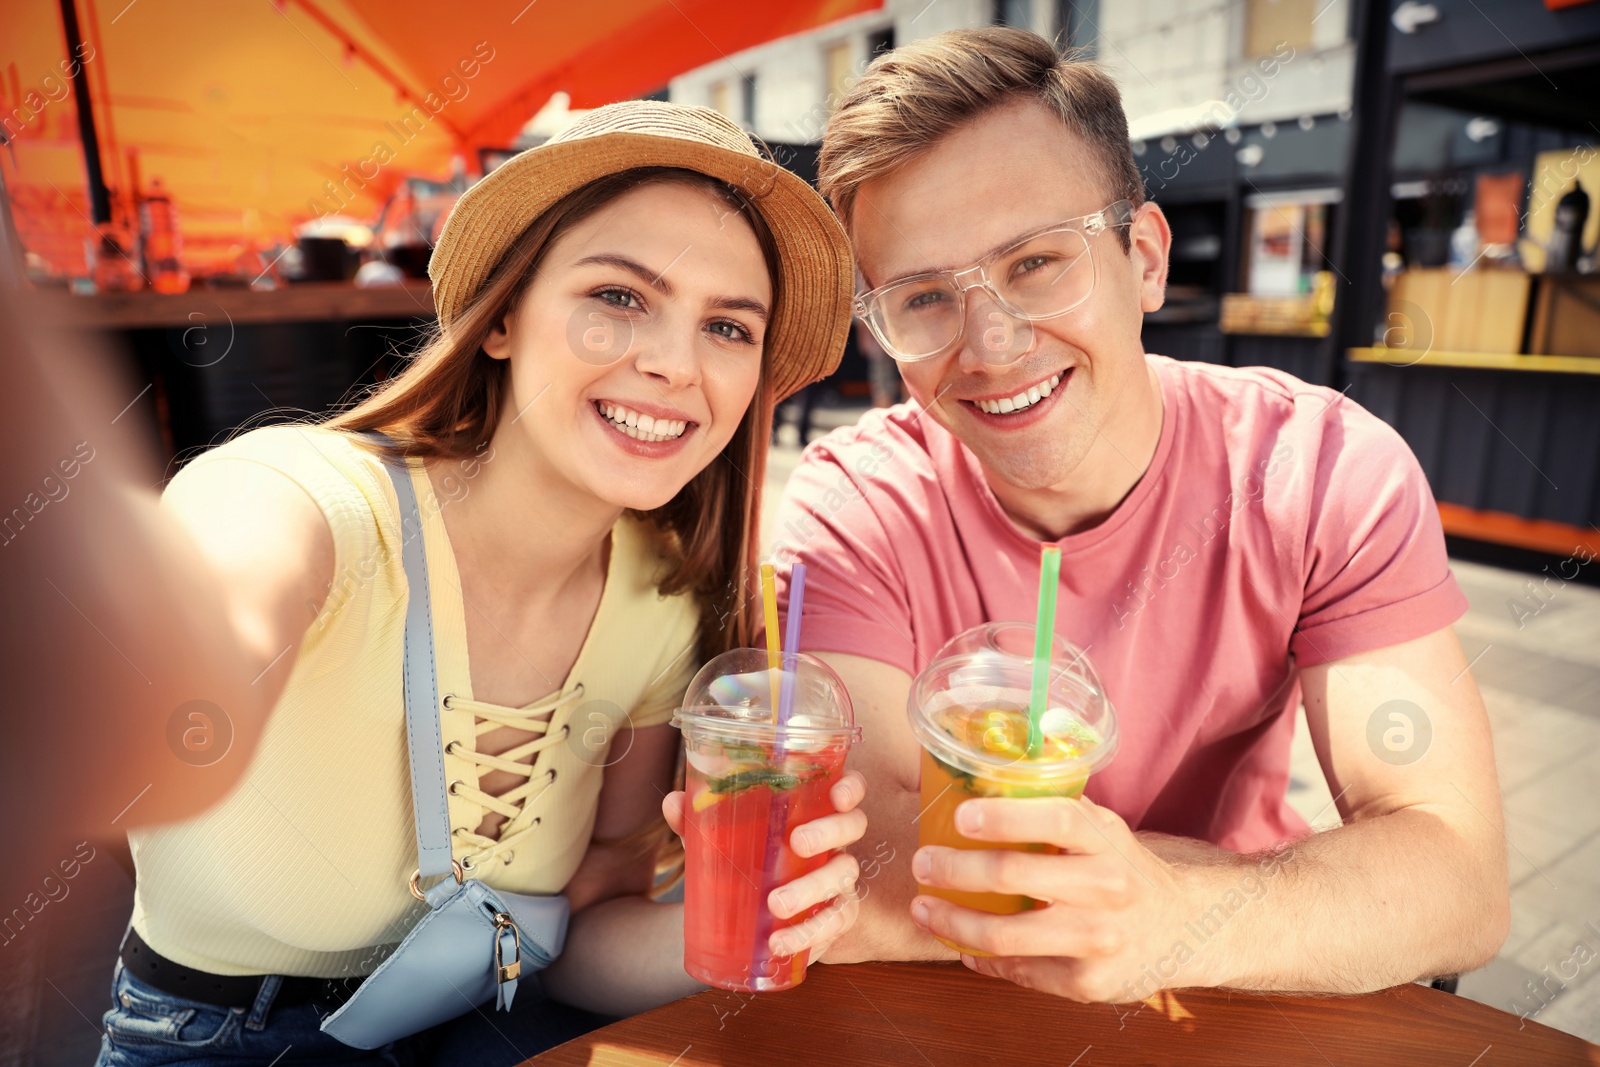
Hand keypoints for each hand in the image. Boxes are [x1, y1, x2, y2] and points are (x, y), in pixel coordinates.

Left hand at [664, 770, 867, 961]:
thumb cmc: (746, 860)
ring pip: (843, 876)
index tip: (838, 793)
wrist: (752, 914)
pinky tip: (779, 944)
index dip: (851, 787)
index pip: (847, 788)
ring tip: (776, 905)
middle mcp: (835, 841)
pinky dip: (808, 934)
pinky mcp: (835, 917)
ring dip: (813, 888)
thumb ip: (700, 820)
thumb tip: (673, 802)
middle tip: (797, 843)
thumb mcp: (722, 838)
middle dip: (829, 831)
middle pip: (852, 826)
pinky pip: (834, 924)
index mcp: (815, 810)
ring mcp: (839, 879)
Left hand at [909, 794, 1193, 1001]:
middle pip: (1015, 875)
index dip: (1004, 815)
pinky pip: (1017, 971)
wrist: (1183, 928)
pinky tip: (962, 945)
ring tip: (924, 908)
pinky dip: (979, 957)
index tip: (961, 815)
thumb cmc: (1123, 869)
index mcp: (1107, 840)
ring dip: (953, 922)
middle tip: (923, 863)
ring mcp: (1098, 940)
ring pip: (1005, 935)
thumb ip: (1053, 810)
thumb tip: (976, 784)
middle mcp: (1107, 888)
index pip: (1056, 818)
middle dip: (955, 869)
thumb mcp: (1103, 830)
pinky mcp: (1086, 983)